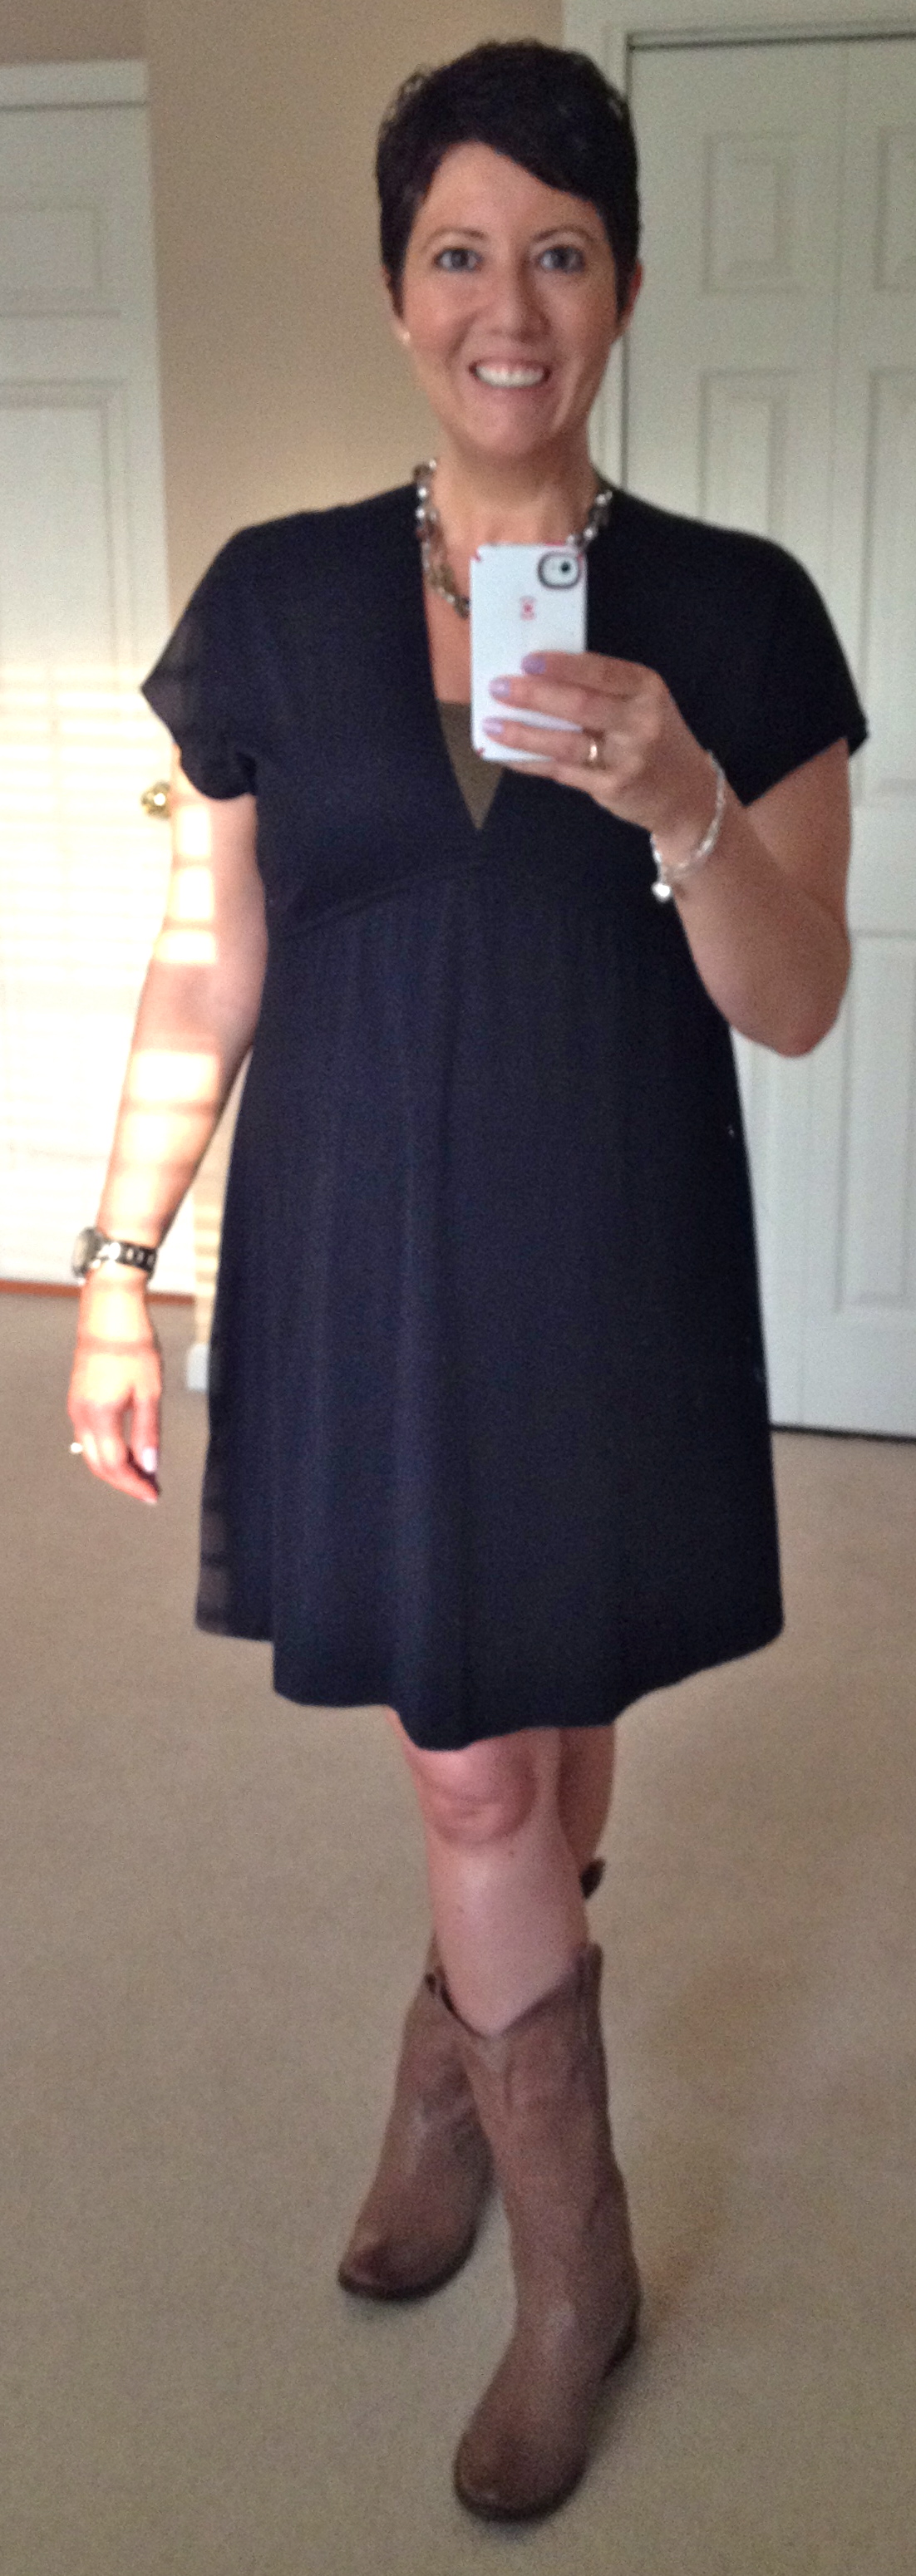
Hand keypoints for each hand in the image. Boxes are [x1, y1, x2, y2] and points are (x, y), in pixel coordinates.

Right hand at [67, 1273, 162, 1503]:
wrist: (110, 1309)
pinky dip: (107, 1450)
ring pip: (91, 1452)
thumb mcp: (149, 1391)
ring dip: (115, 1467)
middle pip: (98, 1465)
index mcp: (99, 1415)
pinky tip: (127, 1449)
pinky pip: (89, 1436)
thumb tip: (149, 1465)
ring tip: (142, 1473)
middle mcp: (81, 1415)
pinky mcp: (78, 1398)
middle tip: (149, 1489)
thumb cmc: (133, 1344)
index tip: (153, 1495)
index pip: (114, 1465)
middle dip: (124, 1481)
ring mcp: (76, 1407)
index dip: (134, 1484)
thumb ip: (148, 1432)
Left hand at [483, 651, 717, 855]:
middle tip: (499, 688)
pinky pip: (561, 771)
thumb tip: (538, 677)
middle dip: (533, 695)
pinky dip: (530, 761)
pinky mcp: (612, 787)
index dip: (561, 665)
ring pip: (564, 742)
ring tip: (491, 724)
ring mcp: (627, 757)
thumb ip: (602, 690)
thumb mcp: (642, 704)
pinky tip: (508, 754)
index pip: (600, 670)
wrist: (686, 795)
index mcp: (647, 689)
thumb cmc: (654, 739)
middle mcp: (641, 721)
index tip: (527, 660)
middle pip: (578, 704)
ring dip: (522, 733)